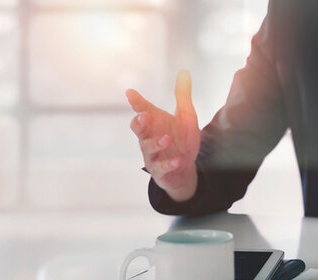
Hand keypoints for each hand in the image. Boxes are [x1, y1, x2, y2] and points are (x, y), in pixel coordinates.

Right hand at [126, 70, 200, 201]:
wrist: (186, 167)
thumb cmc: (182, 139)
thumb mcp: (186, 115)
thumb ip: (182, 96)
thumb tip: (183, 72)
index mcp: (155, 122)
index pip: (142, 109)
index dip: (136, 102)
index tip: (130, 93)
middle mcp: (149, 137)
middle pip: (137, 128)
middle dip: (139, 122)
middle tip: (145, 116)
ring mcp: (152, 154)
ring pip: (147, 147)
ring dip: (156, 143)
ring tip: (167, 139)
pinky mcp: (159, 170)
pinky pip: (160, 167)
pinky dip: (168, 164)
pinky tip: (177, 160)